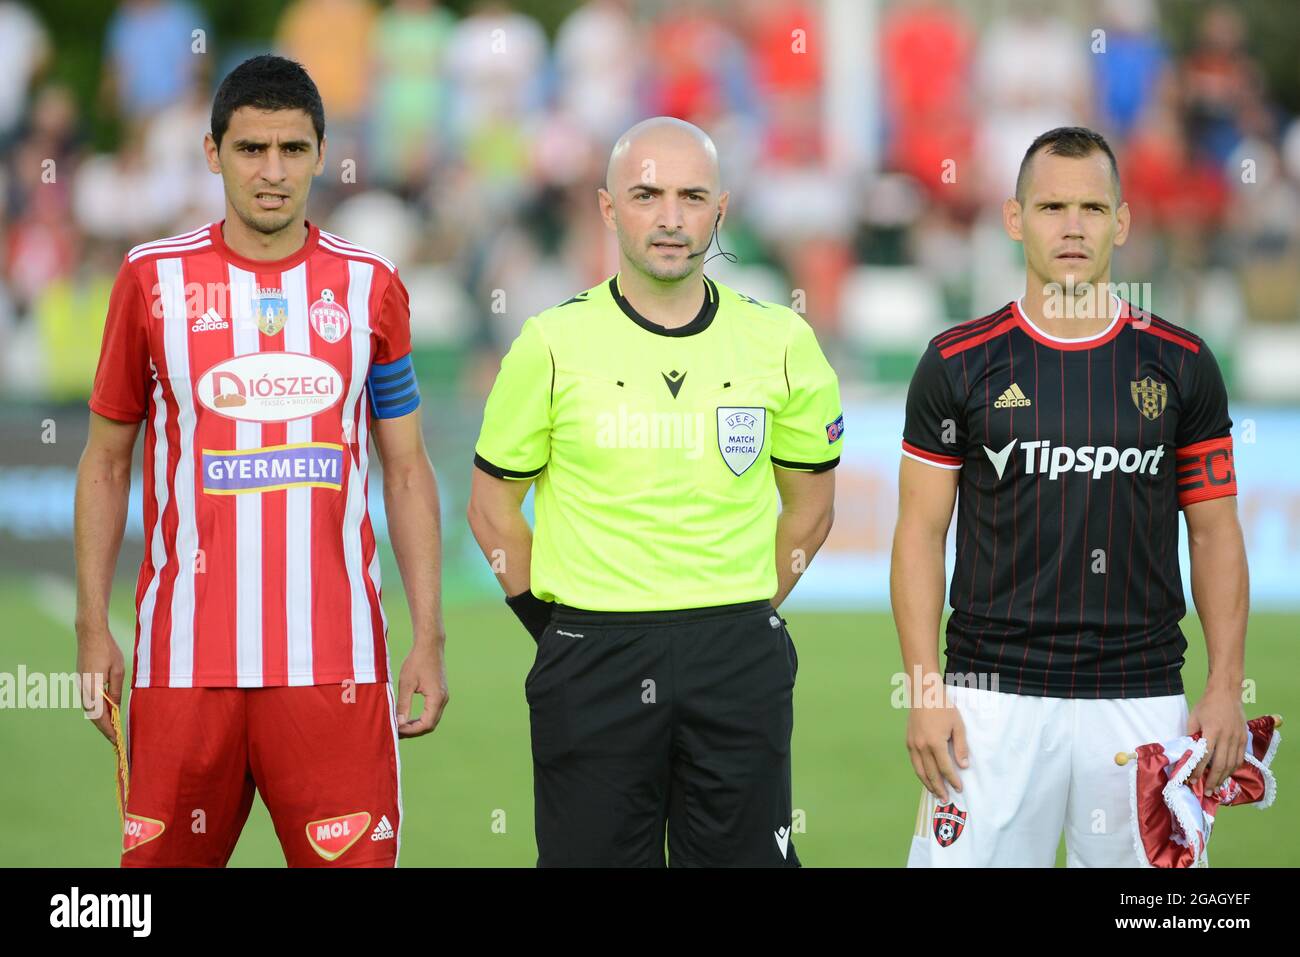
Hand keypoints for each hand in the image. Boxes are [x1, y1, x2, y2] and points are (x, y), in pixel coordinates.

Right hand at [76, 625, 124, 743]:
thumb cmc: (107, 650)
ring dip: (101, 720)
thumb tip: (116, 708)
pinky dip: (98, 710)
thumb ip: (116, 691)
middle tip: (116, 739)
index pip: (100, 716)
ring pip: (90, 709)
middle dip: (105, 729)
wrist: (90, 634)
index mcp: (92, 689)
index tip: (117, 740)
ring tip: (114, 729)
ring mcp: (80, 686)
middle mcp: (83, 690)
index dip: (109, 730)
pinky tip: (108, 712)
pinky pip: (89, 701)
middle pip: (93, 716)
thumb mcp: (118, 671)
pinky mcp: (82, 682)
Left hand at [396, 638, 447, 737]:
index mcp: (436, 698)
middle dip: (414, 730)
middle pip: (431, 724)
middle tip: (397, 731)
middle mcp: (443, 699)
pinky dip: (422, 717)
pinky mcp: (441, 693)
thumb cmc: (417, 661)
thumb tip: (399, 723)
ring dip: (418, 725)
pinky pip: (433, 711)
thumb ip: (403, 705)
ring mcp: (443, 696)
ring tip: (401, 726)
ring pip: (432, 719)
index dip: (411, 730)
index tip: (397, 729)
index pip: (426, 724)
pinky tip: (409, 717)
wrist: (430, 645)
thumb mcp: (406, 683)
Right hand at [905, 687, 967, 801]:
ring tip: (934, 793)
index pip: (945, 768)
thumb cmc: (943, 707)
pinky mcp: (908, 741)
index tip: (959, 788)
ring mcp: (913, 744)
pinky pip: (914, 762)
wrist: (923, 693)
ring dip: (927, 783)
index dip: (952, 780)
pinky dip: (920, 772)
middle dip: (939, 788)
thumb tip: (963, 766)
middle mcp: (921, 747)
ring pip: (919, 770)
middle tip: (945, 799)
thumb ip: (961, 747)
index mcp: (935, 743)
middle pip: (930, 773)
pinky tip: (926, 776)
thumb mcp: (958, 725)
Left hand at [1188, 682, 1246, 791]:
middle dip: (1213, 780)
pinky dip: (1233, 769)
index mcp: (1212, 731)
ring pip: (1232, 764)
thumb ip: (1191, 735)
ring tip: (1216, 787)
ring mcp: (1238, 738)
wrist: (1226, 693)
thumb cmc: (1206, 705)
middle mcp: (1227, 736)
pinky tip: (1226, 775)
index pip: (1205, 756)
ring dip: (1224, 778)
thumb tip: (1186, 753)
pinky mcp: (1244, 738)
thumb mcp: (1193, 718)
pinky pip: (1240, 758)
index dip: (1198, 770)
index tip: (1192, 780)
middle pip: (1221, 764)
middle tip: (1206, 791)